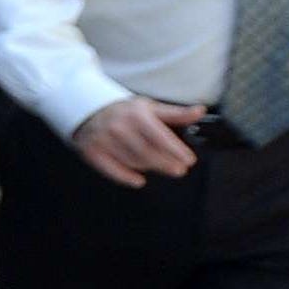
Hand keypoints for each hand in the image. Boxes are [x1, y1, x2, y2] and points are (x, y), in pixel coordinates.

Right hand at [71, 95, 204, 187]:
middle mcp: (119, 127)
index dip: (176, 150)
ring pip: (132, 162)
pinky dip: (125, 177)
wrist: (89, 111)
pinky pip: (111, 170)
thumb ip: (176, 113)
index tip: (189, 160)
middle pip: (147, 152)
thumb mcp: (150, 108)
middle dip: (166, 163)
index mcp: (136, 114)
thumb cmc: (125, 111)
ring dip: (150, 168)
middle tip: (179, 170)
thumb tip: (199, 112)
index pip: (160, 137)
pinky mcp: (92, 152)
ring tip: (162, 168)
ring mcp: (104, 140)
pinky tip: (138, 181)